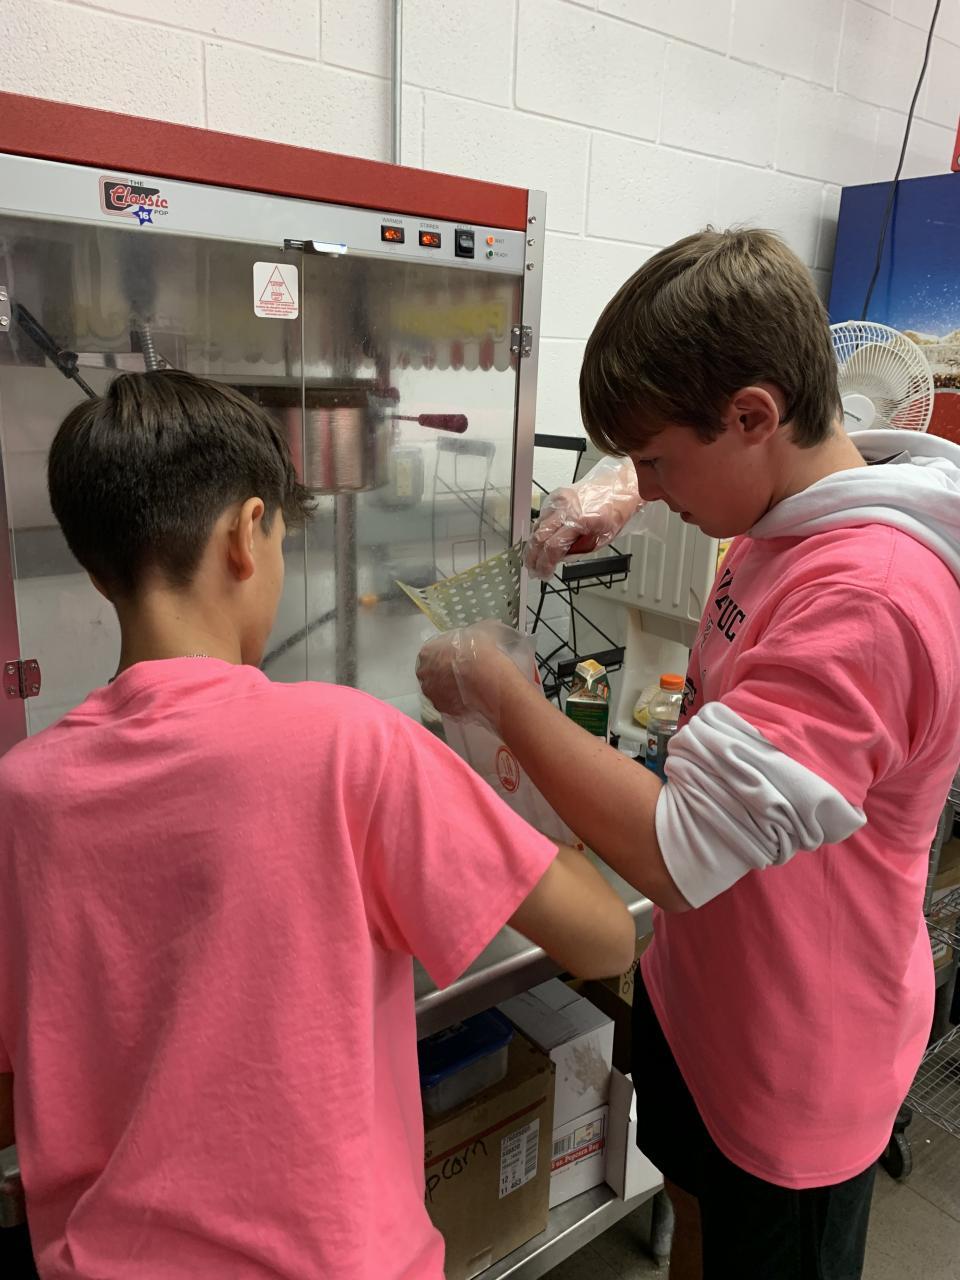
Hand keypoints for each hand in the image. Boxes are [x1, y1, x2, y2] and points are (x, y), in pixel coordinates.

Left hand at [416, 621, 529, 728]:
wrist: (488, 677)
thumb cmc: (480, 651)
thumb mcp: (480, 632)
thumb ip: (473, 634)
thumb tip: (482, 632)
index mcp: (428, 651)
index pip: (431, 651)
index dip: (445, 654)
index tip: (457, 656)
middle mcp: (424, 672)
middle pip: (432, 672)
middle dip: (444, 673)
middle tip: (462, 672)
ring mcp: (432, 693)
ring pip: (439, 690)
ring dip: (449, 689)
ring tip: (469, 687)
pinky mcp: (442, 708)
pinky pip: (449, 704)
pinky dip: (457, 703)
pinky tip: (471, 698)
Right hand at [525, 456, 640, 579]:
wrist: (617, 487)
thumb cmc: (615, 511)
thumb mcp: (602, 539)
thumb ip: (579, 550)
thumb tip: (559, 558)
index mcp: (582, 521)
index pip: (554, 547)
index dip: (546, 564)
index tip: (544, 573)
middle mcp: (567, 509)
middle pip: (540, 536)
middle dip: (533, 557)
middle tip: (533, 569)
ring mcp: (559, 501)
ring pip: (537, 526)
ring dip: (533, 545)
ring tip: (532, 559)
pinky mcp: (556, 496)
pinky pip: (541, 516)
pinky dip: (538, 531)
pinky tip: (538, 542)